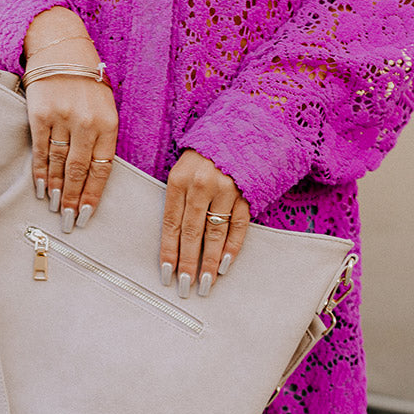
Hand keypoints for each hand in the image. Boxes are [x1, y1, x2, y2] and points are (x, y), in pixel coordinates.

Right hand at [23, 7, 118, 230]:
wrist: (61, 48)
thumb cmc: (86, 83)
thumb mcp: (105, 108)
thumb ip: (102, 139)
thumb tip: (93, 177)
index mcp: (108, 124)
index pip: (102, 169)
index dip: (93, 195)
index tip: (86, 215)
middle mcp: (87, 123)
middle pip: (79, 171)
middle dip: (72, 199)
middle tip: (68, 221)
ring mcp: (63, 119)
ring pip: (58, 163)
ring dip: (55, 188)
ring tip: (54, 207)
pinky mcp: (41, 114)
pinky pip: (40, 150)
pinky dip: (39, 171)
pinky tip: (39, 187)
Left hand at [160, 149, 249, 296]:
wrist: (243, 126)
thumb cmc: (206, 152)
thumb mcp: (183, 168)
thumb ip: (177, 198)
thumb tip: (174, 239)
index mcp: (179, 179)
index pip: (171, 224)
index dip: (169, 252)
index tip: (167, 275)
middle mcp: (201, 184)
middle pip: (192, 232)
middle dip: (189, 263)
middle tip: (186, 287)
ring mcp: (226, 188)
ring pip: (215, 232)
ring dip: (210, 261)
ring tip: (206, 283)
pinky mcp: (247, 191)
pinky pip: (239, 225)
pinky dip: (232, 246)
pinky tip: (225, 265)